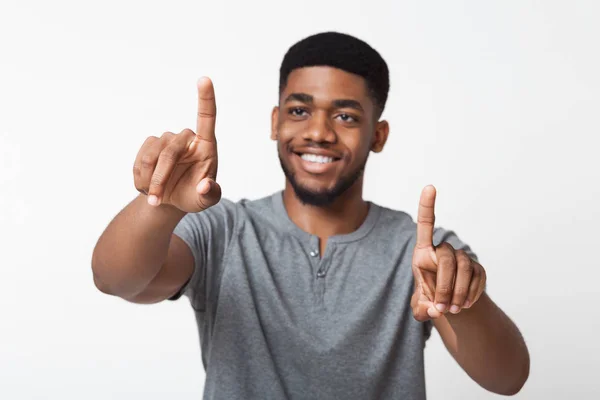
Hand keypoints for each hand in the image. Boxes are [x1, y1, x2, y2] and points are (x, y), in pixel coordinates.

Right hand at [132, 77, 220, 212]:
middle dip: (160, 178)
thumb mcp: (206, 201)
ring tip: (154, 197)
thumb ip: (211, 194)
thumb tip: (206, 185)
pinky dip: (141, 178)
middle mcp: (186, 138)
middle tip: (156, 200)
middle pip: (170, 151)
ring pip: (151, 155)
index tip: (204, 79)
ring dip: (149, 180)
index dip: (205, 98)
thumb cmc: (195, 196)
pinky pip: (140, 159)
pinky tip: (148, 188)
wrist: (173, 200)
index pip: (207, 117)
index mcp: (206, 146)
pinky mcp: (150, 146)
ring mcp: (167, 140)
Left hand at [411, 185, 486, 320]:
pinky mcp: (478, 268)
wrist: (451, 304)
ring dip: (458, 292)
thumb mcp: (420, 306)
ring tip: (452, 310)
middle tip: (442, 308)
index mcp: (423, 252)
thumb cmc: (430, 299)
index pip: (425, 225)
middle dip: (444, 285)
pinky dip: (470, 294)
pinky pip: (477, 277)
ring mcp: (462, 258)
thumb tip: (433, 310)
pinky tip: (464, 305)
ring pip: (464, 267)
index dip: (426, 205)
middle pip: (446, 258)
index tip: (429, 186)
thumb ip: (421, 310)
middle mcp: (443, 250)